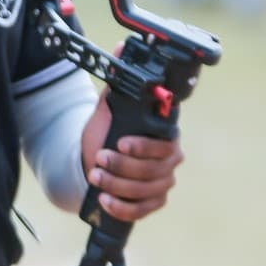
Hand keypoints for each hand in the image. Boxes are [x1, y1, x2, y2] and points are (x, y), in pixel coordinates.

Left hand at [79, 89, 183, 222]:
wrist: (97, 158)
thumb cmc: (108, 132)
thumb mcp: (109, 109)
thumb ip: (116, 86)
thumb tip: (119, 54)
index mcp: (166, 136)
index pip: (162, 145)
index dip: (142, 146)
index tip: (119, 143)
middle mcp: (171, 160)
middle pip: (152, 170)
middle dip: (122, 166)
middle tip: (99, 158)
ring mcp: (163, 183)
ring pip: (144, 191)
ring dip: (117, 185)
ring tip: (95, 176)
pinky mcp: (154, 202)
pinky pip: (142, 211)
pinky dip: (123, 207)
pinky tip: (106, 200)